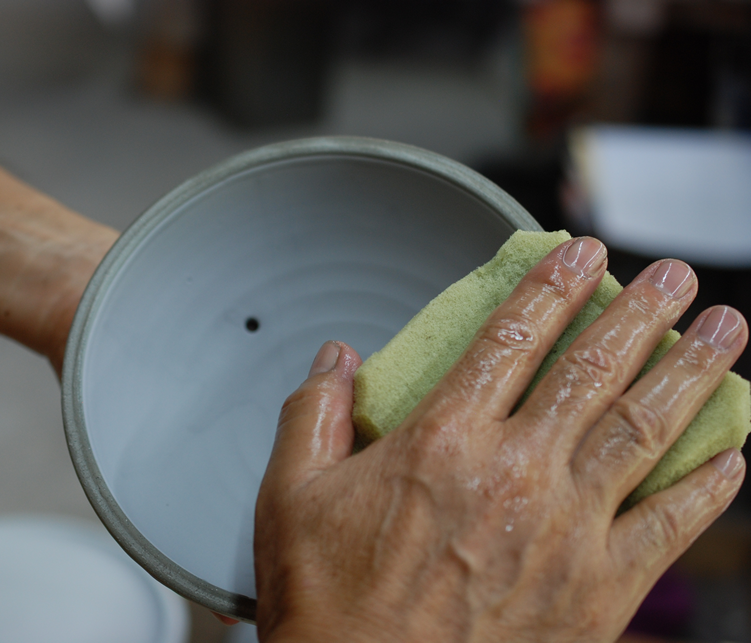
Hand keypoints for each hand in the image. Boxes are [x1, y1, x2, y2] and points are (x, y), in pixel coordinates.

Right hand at [254, 238, 746, 641]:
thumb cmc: (331, 606)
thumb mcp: (292, 496)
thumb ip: (313, 414)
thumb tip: (338, 358)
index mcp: (442, 444)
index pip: (512, 338)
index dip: (552, 286)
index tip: (583, 255)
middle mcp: (514, 475)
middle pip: (592, 370)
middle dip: (639, 312)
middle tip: (672, 274)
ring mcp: (565, 532)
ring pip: (643, 429)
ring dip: (690, 372)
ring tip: (724, 329)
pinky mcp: (598, 592)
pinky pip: (669, 527)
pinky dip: (706, 489)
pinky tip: (733, 457)